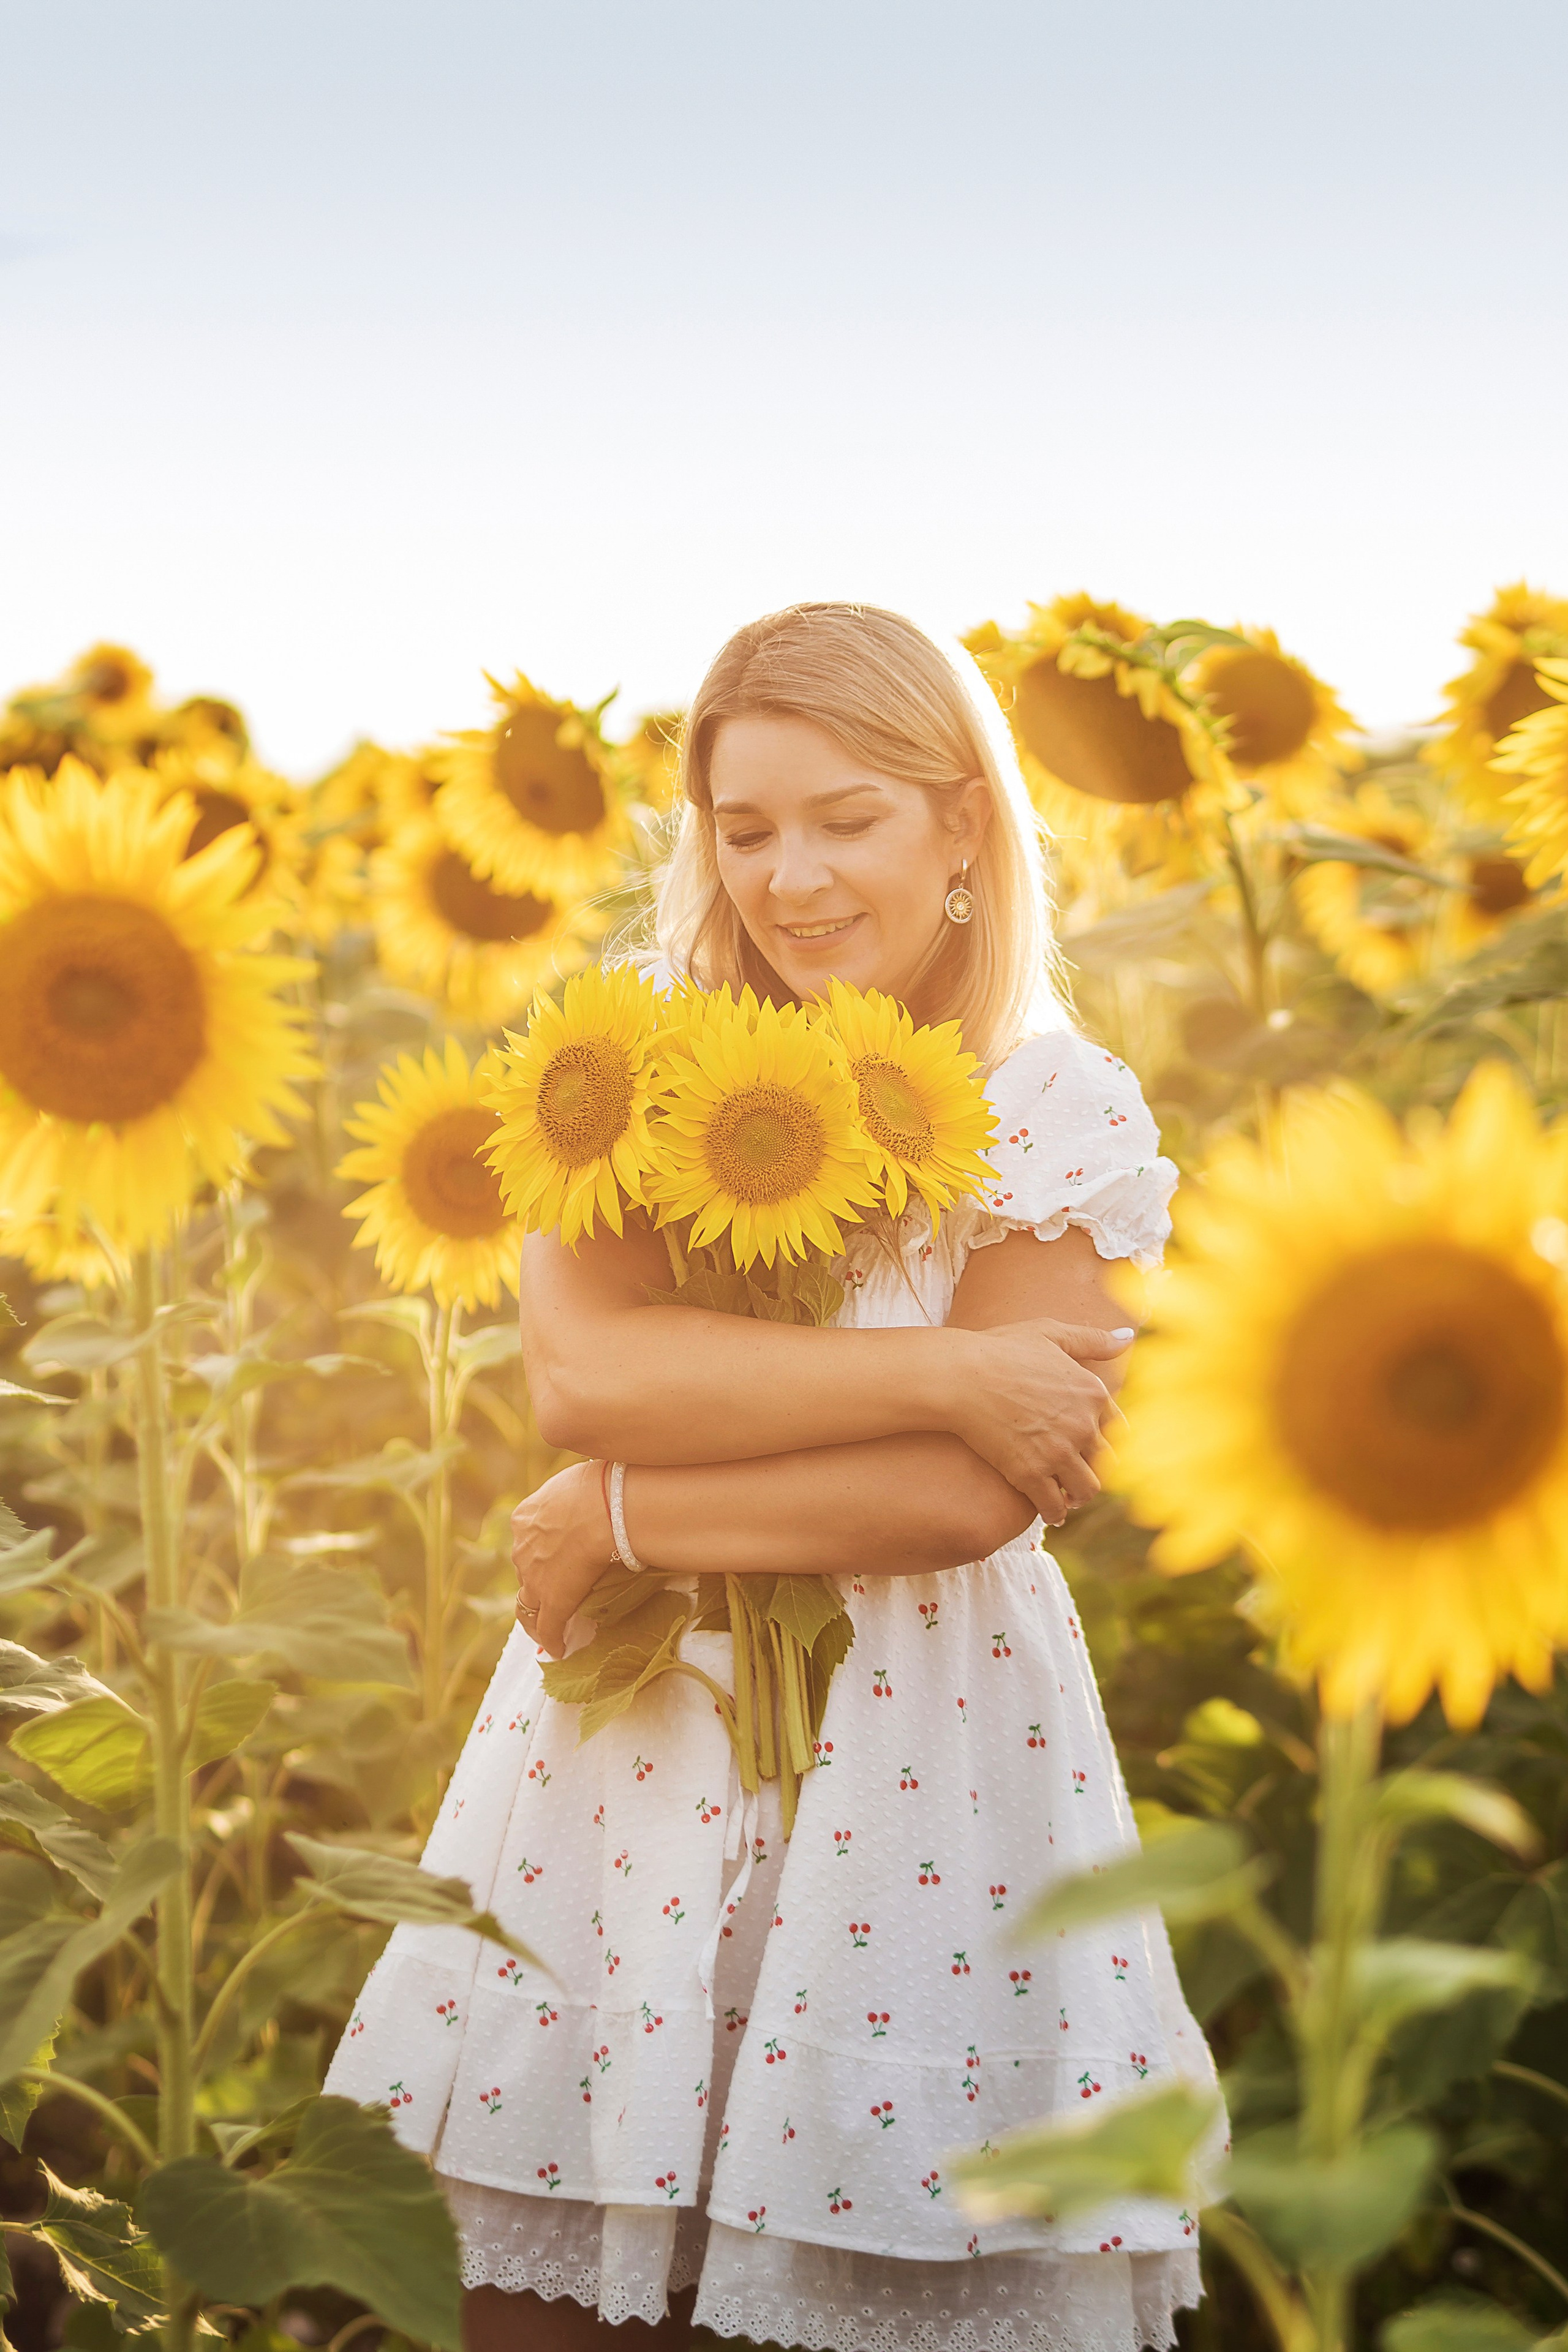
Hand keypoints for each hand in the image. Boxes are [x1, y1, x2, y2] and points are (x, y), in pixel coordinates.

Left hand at [512, 1461, 614, 1657]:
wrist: (604, 1508)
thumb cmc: (599, 1486)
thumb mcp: (574, 1481)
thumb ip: (571, 1495)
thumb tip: (589, 1491)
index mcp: (525, 1517)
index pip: (526, 1541)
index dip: (538, 1552)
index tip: (552, 1559)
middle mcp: (522, 1548)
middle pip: (525, 1570)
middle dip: (538, 1580)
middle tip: (557, 1590)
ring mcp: (534, 1578)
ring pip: (529, 1603)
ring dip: (539, 1613)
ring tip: (551, 1627)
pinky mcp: (553, 1602)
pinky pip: (548, 1628)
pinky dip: (551, 1640)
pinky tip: (558, 1649)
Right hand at [949, 1318, 1131, 1523]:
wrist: (959, 1376)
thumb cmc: (1000, 1349)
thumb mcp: (1050, 1333)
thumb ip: (1091, 1340)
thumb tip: (1126, 1337)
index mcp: (1092, 1393)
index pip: (1118, 1428)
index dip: (1104, 1438)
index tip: (1090, 1445)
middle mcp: (1083, 1425)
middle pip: (1106, 1462)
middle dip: (1094, 1469)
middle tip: (1079, 1474)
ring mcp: (1059, 1453)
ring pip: (1087, 1489)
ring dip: (1079, 1495)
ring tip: (1068, 1497)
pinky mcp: (1031, 1474)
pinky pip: (1055, 1506)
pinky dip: (1055, 1513)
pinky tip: (1050, 1512)